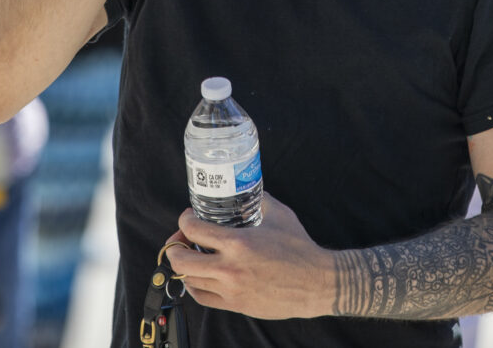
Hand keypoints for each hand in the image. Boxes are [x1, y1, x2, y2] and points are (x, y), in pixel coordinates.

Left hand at [164, 193, 332, 319]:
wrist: (317, 283)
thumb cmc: (299, 248)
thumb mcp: (278, 214)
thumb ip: (258, 200)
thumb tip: (247, 189)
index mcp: (238, 243)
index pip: (193, 230)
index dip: (184, 220)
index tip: (189, 217)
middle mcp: (230, 268)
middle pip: (180, 260)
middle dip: (175, 246)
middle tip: (182, 238)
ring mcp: (232, 290)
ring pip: (188, 280)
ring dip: (184, 266)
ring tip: (191, 255)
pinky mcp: (237, 304)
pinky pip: (203, 298)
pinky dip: (195, 286)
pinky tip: (200, 275)